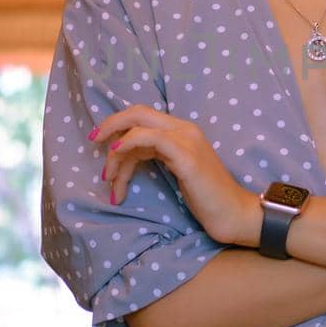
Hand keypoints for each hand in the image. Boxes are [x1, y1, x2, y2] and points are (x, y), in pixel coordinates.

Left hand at [90, 104, 262, 247]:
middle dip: (110, 124)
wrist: (234, 214)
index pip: (143, 118)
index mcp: (182, 131)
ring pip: (139, 128)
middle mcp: (185, 129)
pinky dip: (129, 144)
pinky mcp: (186, 156)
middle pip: (138, 112)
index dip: (118, 125)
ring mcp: (187, 140)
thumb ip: (156, 157)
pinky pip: (150, 138)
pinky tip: (117, 155)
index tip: (99, 142)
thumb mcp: (176, 171)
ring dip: (116, 152)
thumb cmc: (206, 198)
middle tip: (92, 141)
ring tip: (109, 179)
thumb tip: (125, 156)